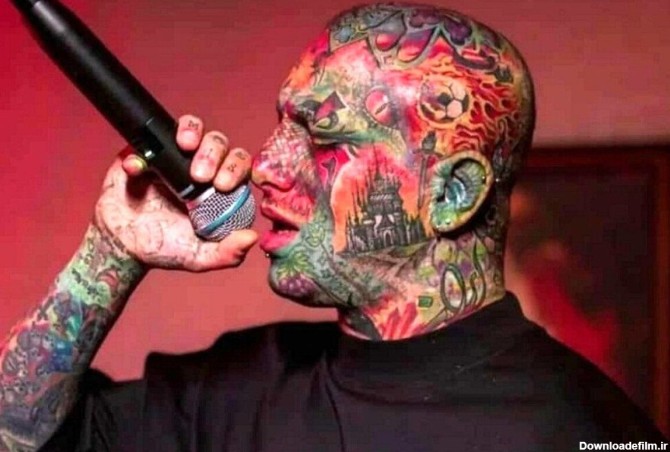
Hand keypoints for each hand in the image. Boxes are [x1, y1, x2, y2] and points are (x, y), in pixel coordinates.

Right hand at [93, 115, 257, 271]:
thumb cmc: (166, 248)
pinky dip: (141, 153)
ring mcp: (172, 156)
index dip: (235, 167)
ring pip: (191, 127)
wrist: (124, 246)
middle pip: (218, 142)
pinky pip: (144, 141)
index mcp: (219, 186)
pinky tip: (137, 170)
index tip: (221, 184)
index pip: (238, 165)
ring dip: (191, 131)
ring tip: (184, 146)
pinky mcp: (143, 153)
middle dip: (213, 152)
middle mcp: (200, 166)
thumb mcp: (199, 257)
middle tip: (199, 175)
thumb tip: (252, 237)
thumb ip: (226, 253)